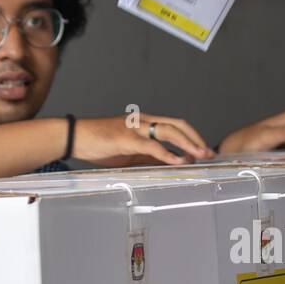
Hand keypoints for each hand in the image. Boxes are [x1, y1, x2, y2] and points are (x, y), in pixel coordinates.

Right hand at [72, 114, 214, 166]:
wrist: (75, 136)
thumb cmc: (99, 143)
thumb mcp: (130, 151)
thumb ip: (150, 154)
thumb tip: (171, 161)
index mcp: (145, 123)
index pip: (175, 125)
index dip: (193, 136)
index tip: (204, 150)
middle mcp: (143, 122)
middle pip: (177, 125)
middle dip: (196, 139)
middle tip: (209, 153)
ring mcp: (135, 129)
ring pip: (168, 131)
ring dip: (187, 144)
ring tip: (200, 156)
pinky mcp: (126, 139)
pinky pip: (151, 145)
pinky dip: (167, 153)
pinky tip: (178, 160)